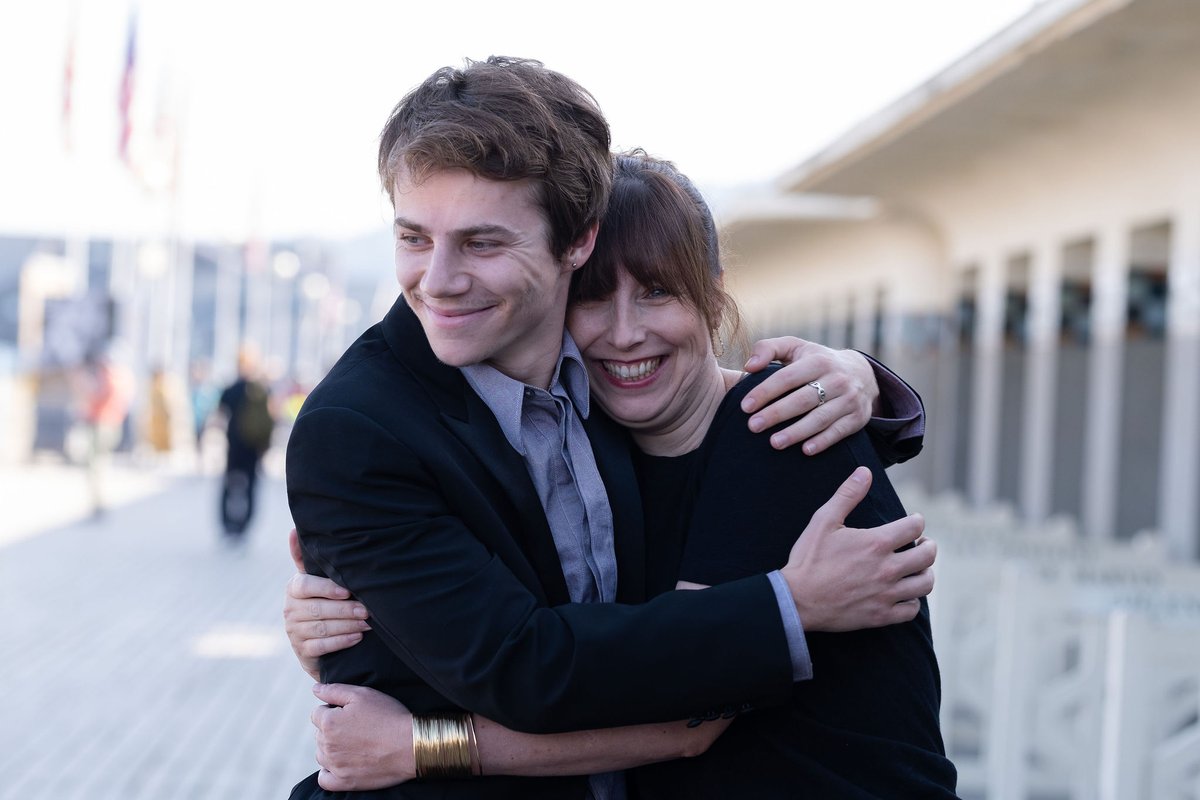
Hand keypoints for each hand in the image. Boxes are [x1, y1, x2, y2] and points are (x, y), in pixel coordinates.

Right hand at [285, 529, 369, 680]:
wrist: (319, 639)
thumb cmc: (323, 600)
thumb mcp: (316, 578)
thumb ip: (306, 558)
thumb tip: (293, 530)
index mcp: (294, 589)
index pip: (305, 586)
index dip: (326, 588)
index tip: (347, 590)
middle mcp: (290, 610)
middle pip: (317, 609)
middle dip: (345, 609)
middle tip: (367, 610)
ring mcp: (294, 632)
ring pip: (322, 628)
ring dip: (347, 625)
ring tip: (368, 623)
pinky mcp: (303, 652)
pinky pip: (321, 647)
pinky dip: (341, 642)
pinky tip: (357, 637)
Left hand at [312, 683, 414, 789]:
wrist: (410, 745)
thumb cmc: (388, 716)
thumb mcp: (363, 694)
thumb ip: (334, 690)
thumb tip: (315, 689)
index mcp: (329, 722)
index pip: (318, 713)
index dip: (334, 709)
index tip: (351, 713)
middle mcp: (327, 745)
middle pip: (319, 734)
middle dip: (332, 728)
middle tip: (357, 727)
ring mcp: (334, 766)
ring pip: (321, 754)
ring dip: (331, 748)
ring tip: (355, 743)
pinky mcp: (344, 782)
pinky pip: (324, 779)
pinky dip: (329, 771)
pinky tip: (342, 763)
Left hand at [741, 337, 878, 454]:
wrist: (862, 373)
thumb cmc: (815, 361)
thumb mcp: (795, 347)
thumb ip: (768, 349)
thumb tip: (748, 366)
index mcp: (818, 361)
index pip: (788, 377)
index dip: (765, 391)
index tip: (745, 406)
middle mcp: (837, 379)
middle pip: (803, 400)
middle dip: (777, 414)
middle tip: (753, 426)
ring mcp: (849, 399)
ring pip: (821, 418)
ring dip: (797, 432)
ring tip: (774, 443)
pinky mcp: (858, 418)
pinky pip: (839, 431)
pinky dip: (823, 441)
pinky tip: (805, 450)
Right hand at [780, 467, 935, 630]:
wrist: (797, 599)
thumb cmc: (808, 558)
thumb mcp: (824, 520)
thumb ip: (847, 494)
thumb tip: (865, 472)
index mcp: (876, 543)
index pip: (915, 526)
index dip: (917, 520)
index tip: (913, 521)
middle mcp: (887, 569)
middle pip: (928, 555)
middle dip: (929, 545)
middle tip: (923, 544)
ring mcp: (886, 594)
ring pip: (925, 584)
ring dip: (926, 573)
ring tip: (918, 568)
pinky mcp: (881, 615)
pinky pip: (911, 609)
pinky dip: (912, 601)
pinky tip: (904, 593)